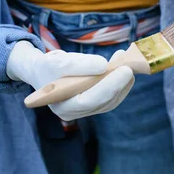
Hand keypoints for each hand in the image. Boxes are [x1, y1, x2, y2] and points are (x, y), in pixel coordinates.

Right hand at [6, 41, 133, 119]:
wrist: (44, 71)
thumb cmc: (48, 67)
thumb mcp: (57, 62)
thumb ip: (79, 65)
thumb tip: (103, 66)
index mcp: (62, 107)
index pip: (88, 100)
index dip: (109, 86)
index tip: (124, 70)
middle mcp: (75, 113)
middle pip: (103, 102)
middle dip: (119, 83)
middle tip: (130, 65)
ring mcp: (86, 110)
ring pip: (111, 100)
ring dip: (122, 81)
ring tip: (125, 60)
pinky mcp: (95, 104)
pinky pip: (112, 96)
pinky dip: (120, 82)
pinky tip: (123, 66)